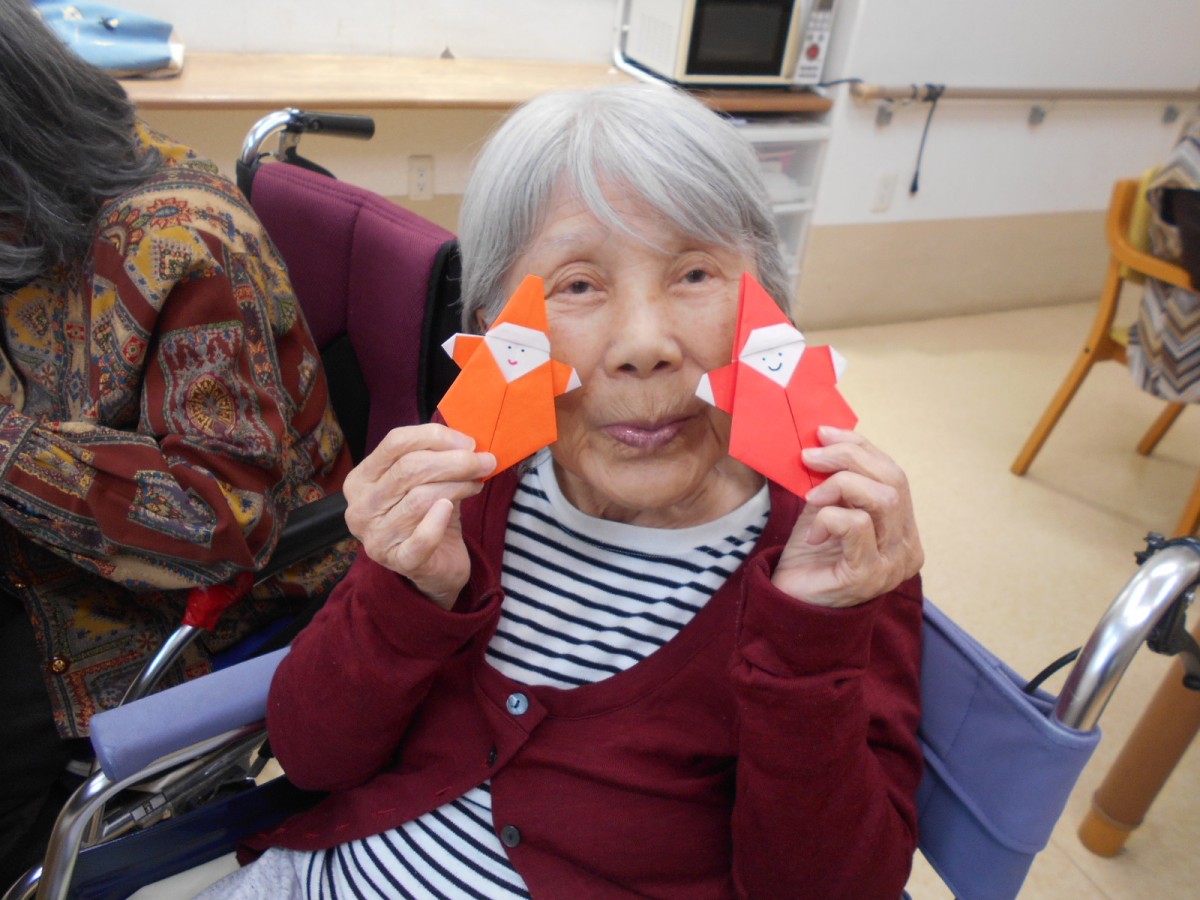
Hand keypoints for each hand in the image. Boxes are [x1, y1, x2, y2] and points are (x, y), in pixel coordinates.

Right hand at [342, 424, 495, 608]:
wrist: (434, 568)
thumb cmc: (429, 518)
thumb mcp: (427, 482)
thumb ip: (437, 458)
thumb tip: (467, 441)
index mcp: (362, 479)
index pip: (396, 443)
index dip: (436, 437)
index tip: (469, 442)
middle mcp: (361, 507)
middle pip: (409, 469)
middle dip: (455, 462)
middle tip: (484, 462)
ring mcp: (376, 537)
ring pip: (420, 498)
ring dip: (457, 486)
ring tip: (476, 484)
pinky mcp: (397, 561)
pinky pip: (422, 537)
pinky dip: (439, 520)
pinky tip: (450, 510)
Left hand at [773, 427, 922, 608]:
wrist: (789, 604)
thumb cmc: (809, 558)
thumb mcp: (825, 510)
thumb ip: (836, 482)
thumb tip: (826, 440)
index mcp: (903, 529)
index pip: (894, 475)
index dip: (861, 448)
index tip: (825, 433)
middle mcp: (907, 547)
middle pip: (892, 481)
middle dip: (848, 458)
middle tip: (810, 456)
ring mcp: (893, 564)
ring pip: (881, 499)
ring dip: (839, 485)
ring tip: (810, 497)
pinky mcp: (869, 576)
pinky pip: (856, 525)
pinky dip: (829, 518)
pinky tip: (812, 534)